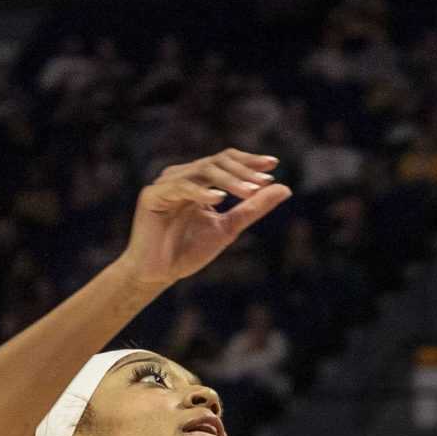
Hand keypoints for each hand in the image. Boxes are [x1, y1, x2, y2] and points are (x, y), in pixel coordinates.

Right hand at [118, 150, 291, 286]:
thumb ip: (253, 207)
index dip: (248, 161)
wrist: (159, 274)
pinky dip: (201, 192)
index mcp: (198, 181)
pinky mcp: (151, 195)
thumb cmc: (189, 251)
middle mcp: (182, 176)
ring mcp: (166, 183)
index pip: (225, 161)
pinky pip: (180, 187)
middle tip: (264, 182)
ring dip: (228, 180)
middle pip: (216, 162)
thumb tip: (285, 188)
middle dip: (243, 171)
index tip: (273, 165)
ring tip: (249, 192)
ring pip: (202, 170)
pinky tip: (219, 199)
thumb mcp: (229, 227)